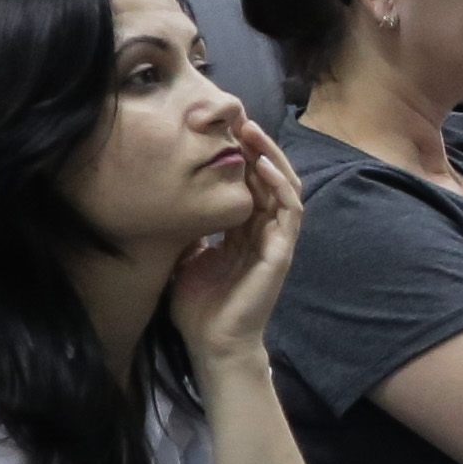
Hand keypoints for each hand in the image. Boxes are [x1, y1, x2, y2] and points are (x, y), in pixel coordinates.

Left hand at [167, 111, 304, 361]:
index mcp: (244, 233)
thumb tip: (173, 200)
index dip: (240, 155)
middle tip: (239, 119)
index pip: (250, 183)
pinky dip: (279, 185)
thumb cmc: (199, 308)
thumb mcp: (186, 256)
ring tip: (252, 131)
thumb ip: (191, 229)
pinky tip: (263, 165)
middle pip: (270, 178)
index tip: (222, 130)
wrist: (212, 344)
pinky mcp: (281, 254)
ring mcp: (276, 242)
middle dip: (257, 147)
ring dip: (271, 156)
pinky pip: (288, 212)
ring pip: (284, 187)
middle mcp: (264, 233)